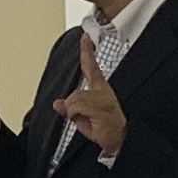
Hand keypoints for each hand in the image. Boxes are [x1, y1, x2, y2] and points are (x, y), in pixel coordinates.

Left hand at [53, 39, 127, 158]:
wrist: (120, 140)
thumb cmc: (105, 128)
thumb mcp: (82, 118)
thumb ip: (70, 109)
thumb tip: (57, 103)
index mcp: (100, 89)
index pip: (92, 66)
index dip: (87, 51)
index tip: (85, 37)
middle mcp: (102, 91)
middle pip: (75, 93)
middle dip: (72, 108)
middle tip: (82, 118)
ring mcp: (103, 99)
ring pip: (74, 100)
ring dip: (75, 114)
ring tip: (88, 121)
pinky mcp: (101, 108)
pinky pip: (77, 107)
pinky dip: (77, 116)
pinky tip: (89, 122)